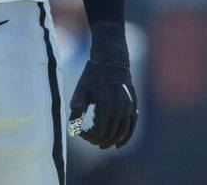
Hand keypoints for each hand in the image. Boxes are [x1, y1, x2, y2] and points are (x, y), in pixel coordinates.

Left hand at [68, 22, 137, 149]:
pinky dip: (126, 137)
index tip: (81, 133)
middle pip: (110, 134)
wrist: (111, 61)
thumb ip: (77, 108)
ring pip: (123, 133)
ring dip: (112, 141)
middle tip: (89, 139)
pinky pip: (132, 126)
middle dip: (98, 140)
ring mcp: (128, 107)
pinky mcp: (133, 106)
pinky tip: (118, 144)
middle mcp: (119, 107)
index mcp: (105, 104)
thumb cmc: (93, 75)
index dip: (89, 136)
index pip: (99, 131)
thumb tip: (73, 127)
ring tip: (101, 145)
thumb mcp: (81, 90)